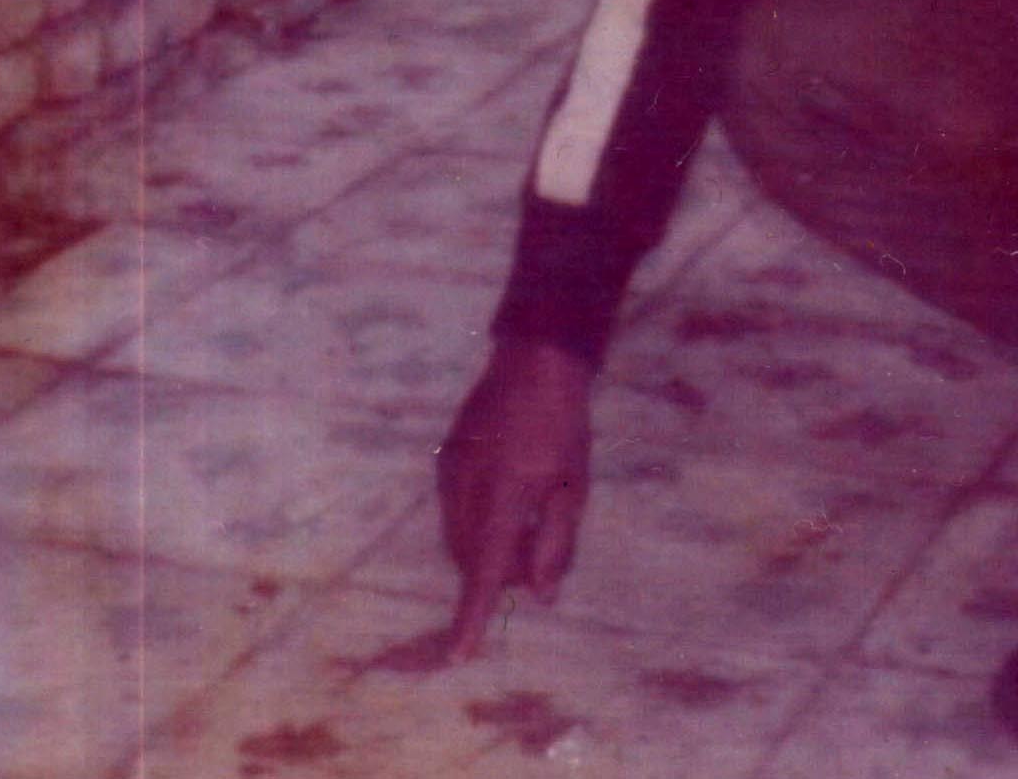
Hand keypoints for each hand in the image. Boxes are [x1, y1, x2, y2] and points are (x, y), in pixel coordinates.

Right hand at [432, 336, 593, 661]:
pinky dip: (476, 524)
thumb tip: (543, 595)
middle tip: (539, 560)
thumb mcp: (573, 487)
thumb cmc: (563, 426)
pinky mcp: (444, 460)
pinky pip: (453, 511)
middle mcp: (466, 489)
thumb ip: (557, 543)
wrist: (532, 362)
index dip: (472, 617)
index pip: (485, 572)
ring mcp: (449, 473)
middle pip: (471, 559)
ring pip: (458, 538)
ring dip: (485, 550)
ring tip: (526, 523)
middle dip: (498, 574)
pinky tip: (505, 500)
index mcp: (503, 498)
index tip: (458, 655)